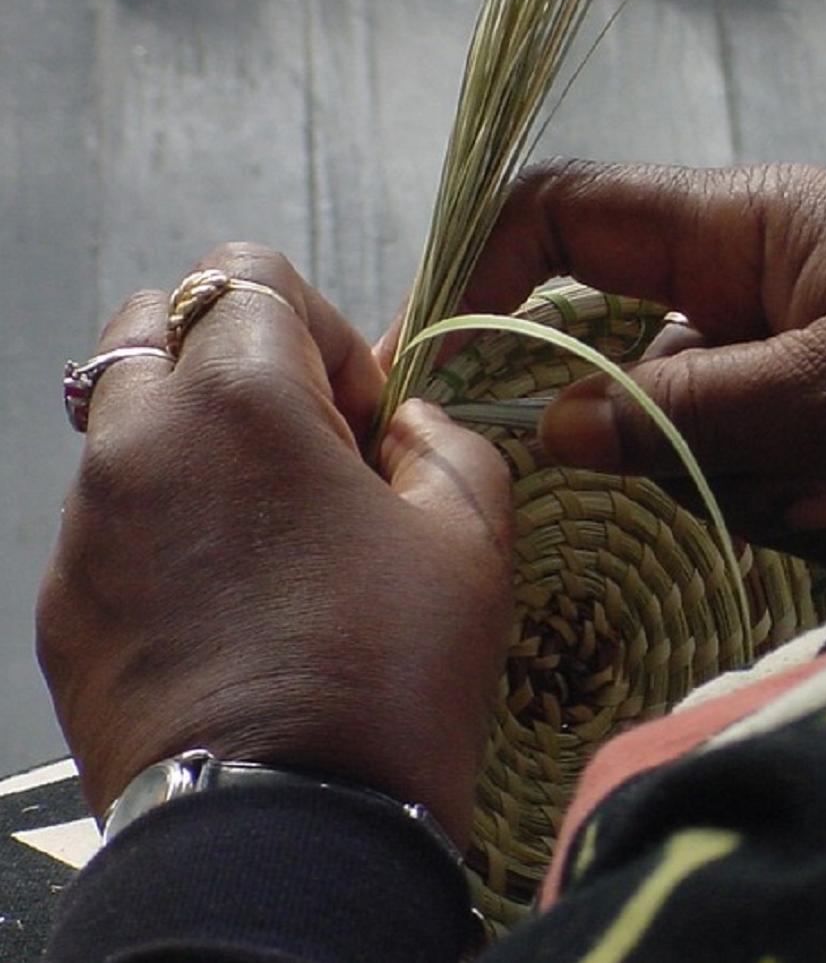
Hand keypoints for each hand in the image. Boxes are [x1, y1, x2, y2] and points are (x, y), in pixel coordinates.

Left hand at [37, 244, 511, 847]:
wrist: (287, 842)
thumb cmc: (391, 678)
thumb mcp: (469, 535)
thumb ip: (444, 438)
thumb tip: (402, 422)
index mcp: (240, 404)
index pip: (249, 276)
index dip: (321, 328)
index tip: (358, 413)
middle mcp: (138, 445)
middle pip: (158, 323)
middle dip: (236, 358)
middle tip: (304, 443)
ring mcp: (86, 527)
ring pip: (127, 419)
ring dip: (198, 440)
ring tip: (266, 531)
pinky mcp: (64, 602)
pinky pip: (110, 516)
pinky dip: (164, 520)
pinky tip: (224, 598)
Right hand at [434, 161, 825, 580]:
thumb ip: (687, 408)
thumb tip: (549, 429)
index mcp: (740, 228)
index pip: (572, 216)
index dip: (493, 265)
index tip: (441, 353)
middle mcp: (742, 296)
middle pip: (617, 357)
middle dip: (646, 427)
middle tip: (729, 467)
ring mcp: (775, 373)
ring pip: (678, 439)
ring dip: (741, 482)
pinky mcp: (811, 441)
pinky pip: (741, 486)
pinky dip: (789, 511)